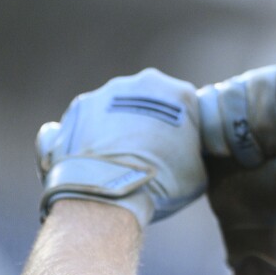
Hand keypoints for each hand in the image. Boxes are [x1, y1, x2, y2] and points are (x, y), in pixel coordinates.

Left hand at [36, 68, 207, 228]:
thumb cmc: (164, 182)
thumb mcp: (198, 170)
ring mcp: (106, 93)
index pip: (186, 105)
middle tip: (150, 150)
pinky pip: (89, 120)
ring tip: (120, 157)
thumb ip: (193, 152)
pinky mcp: (77, 109)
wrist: (114, 191)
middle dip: (149, 119)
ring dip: (119, 125)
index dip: (185, 127)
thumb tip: (186, 159)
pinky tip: (96, 158)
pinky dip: (92, 135)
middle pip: (149, 99)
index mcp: (179, 94)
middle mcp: (142, 83)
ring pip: (117, 106)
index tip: (180, 145)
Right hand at [202, 59, 275, 270]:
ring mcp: (239, 96)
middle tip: (274, 154)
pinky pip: (205, 106)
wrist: (254, 217)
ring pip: (230, 93)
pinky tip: (227, 155)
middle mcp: (272, 86)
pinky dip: (217, 139)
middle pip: (260, 80)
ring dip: (241, 139)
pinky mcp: (210, 110)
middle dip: (266, 129)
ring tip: (252, 159)